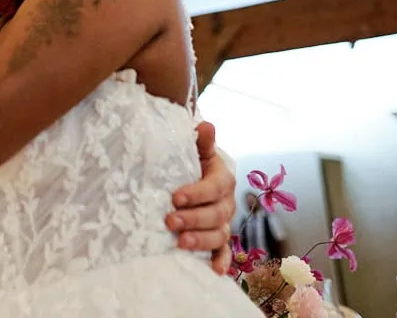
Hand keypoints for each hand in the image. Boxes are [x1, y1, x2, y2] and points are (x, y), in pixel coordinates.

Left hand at [164, 121, 236, 273]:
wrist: (197, 177)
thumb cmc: (193, 163)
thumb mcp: (196, 150)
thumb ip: (201, 141)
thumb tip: (204, 125)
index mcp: (222, 179)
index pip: (214, 187)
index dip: (197, 193)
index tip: (175, 197)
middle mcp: (227, 202)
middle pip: (216, 214)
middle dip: (193, 219)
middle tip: (170, 221)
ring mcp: (224, 222)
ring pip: (219, 234)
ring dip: (201, 240)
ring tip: (181, 243)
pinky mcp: (218, 238)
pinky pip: (224, 251)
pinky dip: (221, 261)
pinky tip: (214, 271)